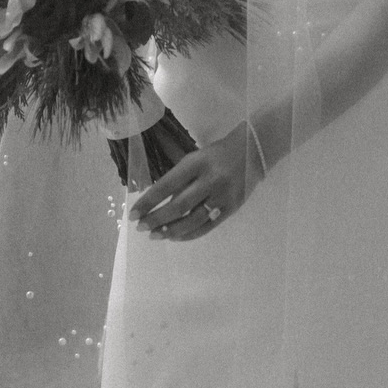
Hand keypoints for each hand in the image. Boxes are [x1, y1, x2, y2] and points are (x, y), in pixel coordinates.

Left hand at [130, 121, 264, 240]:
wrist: (253, 151)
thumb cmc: (217, 154)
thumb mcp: (195, 158)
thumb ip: (178, 178)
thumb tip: (156, 203)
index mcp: (196, 163)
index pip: (166, 186)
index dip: (148, 202)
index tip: (133, 214)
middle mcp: (210, 180)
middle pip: (178, 206)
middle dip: (156, 219)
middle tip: (141, 228)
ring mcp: (222, 196)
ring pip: (192, 220)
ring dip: (170, 231)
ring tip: (155, 236)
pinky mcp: (232, 208)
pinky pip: (207, 226)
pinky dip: (189, 234)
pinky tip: (176, 237)